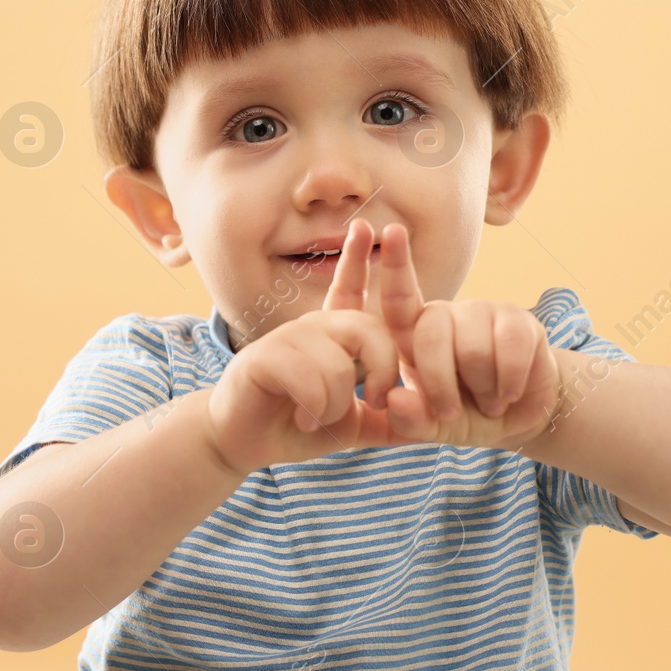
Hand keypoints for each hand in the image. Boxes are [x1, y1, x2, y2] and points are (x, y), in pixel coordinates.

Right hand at [203, 220, 442, 472]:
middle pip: (366, 327)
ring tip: (318, 418)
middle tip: (378, 401)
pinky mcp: (261, 357)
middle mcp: (309, 328)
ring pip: (339, 363)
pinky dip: (316, 408)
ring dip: (338, 403)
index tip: (365, 227)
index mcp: (331, 336)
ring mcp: (284, 339)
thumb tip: (427, 423)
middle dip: (383, 368)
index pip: (349, 289)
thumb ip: (390, 423)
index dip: (356, 258)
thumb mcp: (355, 428)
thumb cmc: (296, 427)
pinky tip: (302, 419)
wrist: (243, 444)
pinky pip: (310, 377)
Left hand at [330, 217, 563, 450]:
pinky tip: (511, 391)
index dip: (395, 264)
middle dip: (440, 383)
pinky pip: (512, 347)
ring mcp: (482, 312)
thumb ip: (412, 420)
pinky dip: (510, 381)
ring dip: (482, 388)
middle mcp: (444, 316)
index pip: (399, 297)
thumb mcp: (436, 427)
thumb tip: (394, 398)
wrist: (519, 418)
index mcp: (413, 337)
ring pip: (472, 347)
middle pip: (431, 333)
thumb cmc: (466, 415)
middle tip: (453, 412)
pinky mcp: (519, 320)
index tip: (391, 230)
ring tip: (488, 401)